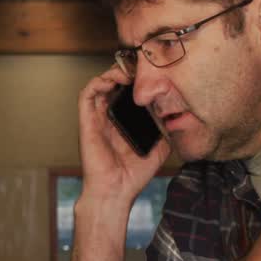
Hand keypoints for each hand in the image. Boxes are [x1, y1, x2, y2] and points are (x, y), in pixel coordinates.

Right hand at [78, 66, 169, 206]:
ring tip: (128, 72)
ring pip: (98, 84)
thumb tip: (174, 115)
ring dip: (111, 73)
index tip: (151, 73)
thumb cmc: (133, 176)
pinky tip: (113, 80)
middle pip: (112, 84)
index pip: (126, 93)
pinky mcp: (86, 122)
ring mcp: (96, 119)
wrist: (116, 192)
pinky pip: (86, 95)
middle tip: (140, 68)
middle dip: (125, 72)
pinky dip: (97, 82)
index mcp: (123, 123)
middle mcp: (108, 118)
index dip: (136, 80)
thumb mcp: (159, 149)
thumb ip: (164, 131)